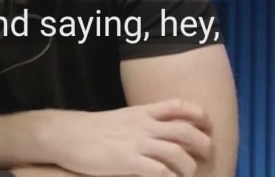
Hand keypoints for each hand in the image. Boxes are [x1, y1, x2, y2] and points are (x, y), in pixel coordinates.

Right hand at [41, 99, 212, 176]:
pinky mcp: (129, 162)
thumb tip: (158, 131)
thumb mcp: (121, 118)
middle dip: (203, 142)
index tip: (208, 125)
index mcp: (142, 112)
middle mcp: (144, 126)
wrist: (66, 134)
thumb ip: (141, 122)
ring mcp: (137, 144)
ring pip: (178, 153)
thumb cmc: (91, 129)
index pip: (178, 106)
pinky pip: (161, 171)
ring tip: (190, 173)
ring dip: (189, 166)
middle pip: (185, 130)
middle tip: (207, 153)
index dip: (199, 114)